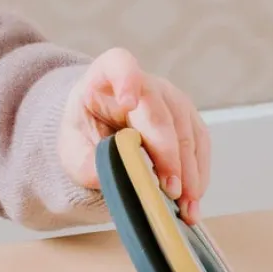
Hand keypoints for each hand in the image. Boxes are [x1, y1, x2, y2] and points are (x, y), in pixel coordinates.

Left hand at [57, 48, 210, 224]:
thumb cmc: (87, 130)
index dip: (126, 80)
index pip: (119, 64)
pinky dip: (198, 174)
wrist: (102, 126)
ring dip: (189, 172)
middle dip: (168, 154)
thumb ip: (83, 161)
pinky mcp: (189, 119)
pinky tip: (192, 200)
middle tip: (169, 189)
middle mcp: (146, 83)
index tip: (128, 103)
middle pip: (160, 114)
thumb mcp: (72, 146)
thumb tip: (103, 178)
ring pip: (187, 132)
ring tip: (185, 207)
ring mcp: (172, 99)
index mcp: (106, 75)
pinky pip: (200, 145)